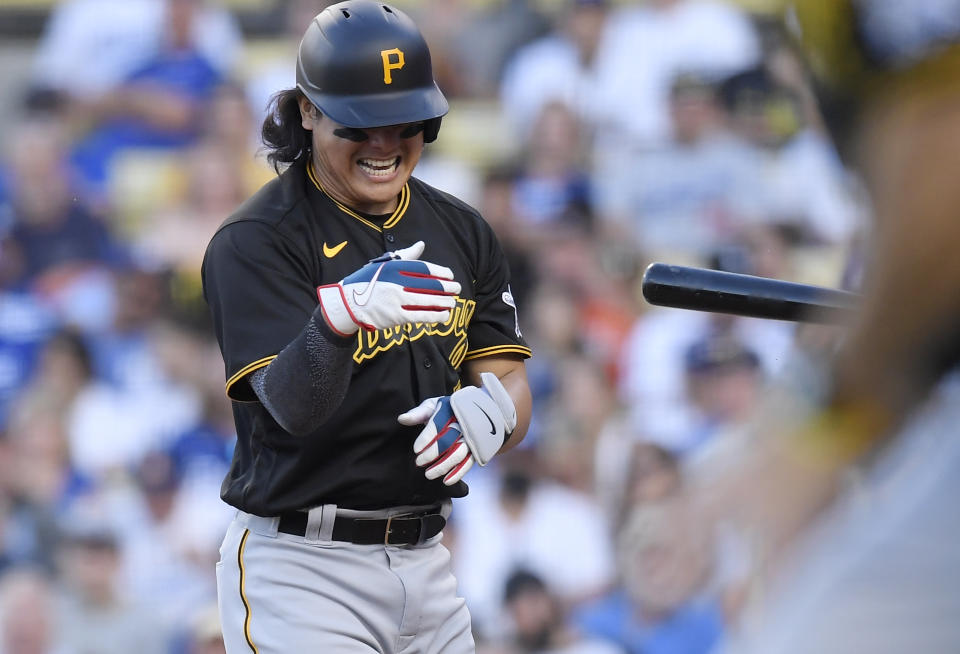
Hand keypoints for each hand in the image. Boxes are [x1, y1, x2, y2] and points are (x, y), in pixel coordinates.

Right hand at [316, 241, 460, 335]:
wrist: (348, 303)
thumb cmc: (368, 281)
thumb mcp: (384, 264)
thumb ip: (405, 256)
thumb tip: (422, 245)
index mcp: (394, 267)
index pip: (423, 268)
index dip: (440, 272)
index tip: (450, 275)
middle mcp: (396, 283)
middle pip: (428, 284)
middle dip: (446, 288)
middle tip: (457, 289)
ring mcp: (396, 300)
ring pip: (427, 301)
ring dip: (443, 302)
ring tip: (453, 303)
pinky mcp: (395, 317)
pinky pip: (420, 316)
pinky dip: (434, 315)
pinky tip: (444, 315)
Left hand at [398, 372, 517, 484]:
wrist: (478, 411)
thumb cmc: (449, 410)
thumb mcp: (434, 406)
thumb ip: (418, 413)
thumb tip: (401, 419)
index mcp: (450, 409)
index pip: (437, 424)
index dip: (426, 437)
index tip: (416, 449)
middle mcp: (463, 423)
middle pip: (448, 440)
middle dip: (432, 453)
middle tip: (419, 462)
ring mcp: (472, 437)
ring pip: (458, 454)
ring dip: (443, 466)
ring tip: (428, 474)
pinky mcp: (477, 449)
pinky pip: (468, 463)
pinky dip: (458, 473)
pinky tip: (446, 481)